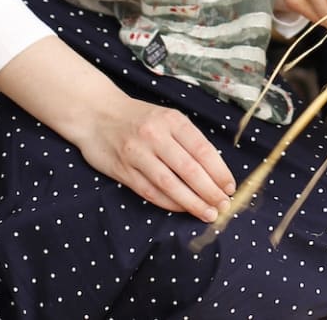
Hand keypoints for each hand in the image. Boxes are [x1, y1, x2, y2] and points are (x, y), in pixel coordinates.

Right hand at [0, 38, 234, 221]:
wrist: (96, 113)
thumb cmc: (139, 118)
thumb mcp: (166, 118)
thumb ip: (188, 140)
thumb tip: (215, 170)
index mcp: (172, 120)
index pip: (202, 150)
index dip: (219, 172)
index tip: (230, 187)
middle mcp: (156, 136)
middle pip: (189, 169)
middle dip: (210, 191)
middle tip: (223, 206)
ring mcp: (137, 154)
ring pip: (170, 184)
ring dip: (192, 202)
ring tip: (208, 213)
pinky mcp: (123, 170)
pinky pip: (150, 191)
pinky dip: (169, 203)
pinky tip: (182, 209)